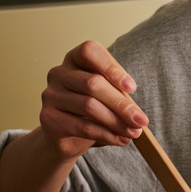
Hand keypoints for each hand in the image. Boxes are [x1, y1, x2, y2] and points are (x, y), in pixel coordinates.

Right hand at [38, 40, 148, 158]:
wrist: (64, 134)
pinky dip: (107, 135)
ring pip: (89, 107)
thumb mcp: (106, 95)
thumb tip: (136, 113)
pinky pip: (83, 127)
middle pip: (93, 84)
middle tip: (141, 120)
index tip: (132, 88)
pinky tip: (121, 140)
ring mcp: (51, 95)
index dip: (112, 68)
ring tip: (134, 133)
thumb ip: (117, 95)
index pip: (90, 51)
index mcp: (74, 59)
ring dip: (117, 122)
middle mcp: (59, 74)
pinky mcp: (49, 118)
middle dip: (121, 104)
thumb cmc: (89, 108)